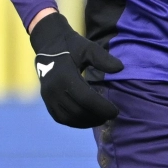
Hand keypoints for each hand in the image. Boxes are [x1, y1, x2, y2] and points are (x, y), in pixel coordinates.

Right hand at [29, 12, 123, 127]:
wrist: (49, 44)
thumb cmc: (72, 46)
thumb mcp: (88, 48)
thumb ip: (103, 58)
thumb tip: (120, 69)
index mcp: (64, 75)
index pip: (86, 98)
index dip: (102, 108)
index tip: (116, 111)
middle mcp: (54, 89)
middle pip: (77, 111)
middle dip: (96, 116)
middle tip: (111, 116)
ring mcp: (48, 97)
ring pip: (68, 118)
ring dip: (86, 122)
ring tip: (101, 119)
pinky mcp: (46, 101)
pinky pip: (60, 117)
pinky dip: (74, 122)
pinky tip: (88, 120)